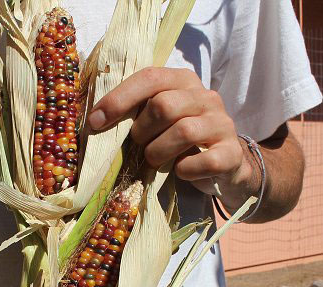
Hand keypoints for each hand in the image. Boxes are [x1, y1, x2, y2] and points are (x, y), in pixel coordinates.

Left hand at [88, 67, 257, 207]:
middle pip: (164, 105)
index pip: (149, 78)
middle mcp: (205, 96)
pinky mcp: (230, 152)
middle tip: (140, 145)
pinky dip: (184, 171)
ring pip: (183, 131)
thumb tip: (93, 122)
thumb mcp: (155, 122)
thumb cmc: (176, 142)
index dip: (118, 99)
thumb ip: (133, 114)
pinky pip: (203, 162)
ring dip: (159, 153)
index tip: (95, 122)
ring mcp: (222, 123)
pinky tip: (180, 171)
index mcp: (181, 81)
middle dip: (142, 131)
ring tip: (156, 160)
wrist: (223, 165)